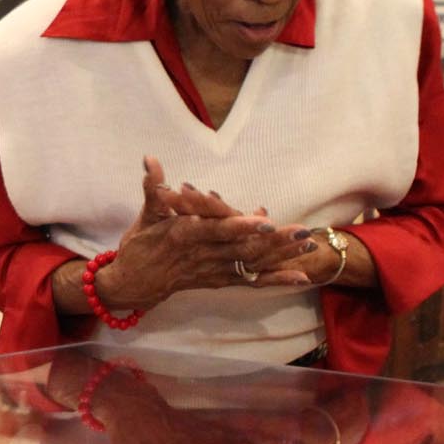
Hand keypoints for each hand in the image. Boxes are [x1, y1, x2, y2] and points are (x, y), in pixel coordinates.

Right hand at [97, 157, 318, 310]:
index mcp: (183, 235)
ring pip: (252, 264)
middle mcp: (203, 255)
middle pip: (243, 249)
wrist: (133, 284)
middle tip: (302, 231)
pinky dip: (277, 279)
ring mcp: (214, 271)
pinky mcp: (220, 281)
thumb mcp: (144, 215)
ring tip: (309, 244)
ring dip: (283, 255)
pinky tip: (301, 277)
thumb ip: (152, 187)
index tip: (264, 220)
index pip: (215, 230)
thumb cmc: (139, 246)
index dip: (240, 226)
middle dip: (275, 241)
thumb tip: (150, 159)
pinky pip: (251, 281)